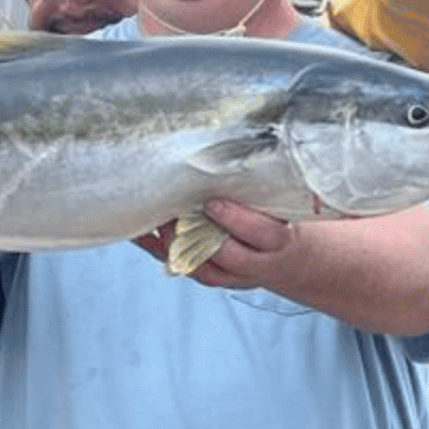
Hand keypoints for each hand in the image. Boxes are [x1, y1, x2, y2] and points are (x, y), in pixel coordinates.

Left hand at [132, 199, 302, 289]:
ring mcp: (232, 275)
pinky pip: (181, 266)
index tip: (213, 203)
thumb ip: (266, 190)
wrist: (288, 259)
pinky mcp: (211, 276)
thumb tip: (248, 153)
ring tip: (157, 221)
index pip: (262, 234)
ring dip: (175, 246)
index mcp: (278, 240)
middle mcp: (255, 263)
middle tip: (176, 213)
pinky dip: (159, 250)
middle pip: (229, 256)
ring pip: (202, 267)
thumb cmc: (281, 220)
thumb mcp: (284, 205)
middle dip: (200, 235)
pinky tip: (141, 233)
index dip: (237, 220)